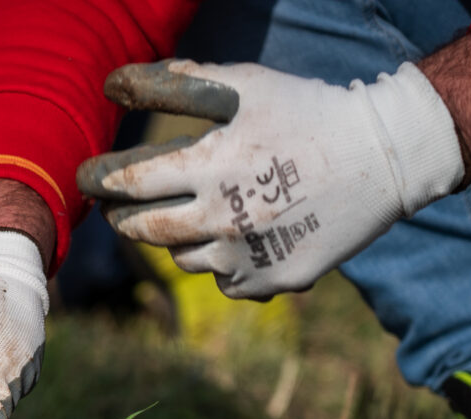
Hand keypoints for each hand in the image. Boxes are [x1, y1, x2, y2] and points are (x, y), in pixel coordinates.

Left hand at [76, 61, 464, 299]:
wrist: (383, 157)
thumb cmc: (307, 111)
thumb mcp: (245, 85)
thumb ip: (178, 84)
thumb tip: (115, 83)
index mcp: (211, 169)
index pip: (131, 184)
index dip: (101, 181)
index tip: (87, 179)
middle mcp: (223, 220)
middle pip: (147, 231)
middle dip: (124, 219)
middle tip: (117, 210)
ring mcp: (247, 257)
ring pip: (185, 259)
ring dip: (176, 240)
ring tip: (185, 217)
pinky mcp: (272, 280)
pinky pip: (226, 282)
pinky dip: (222, 263)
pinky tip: (236, 240)